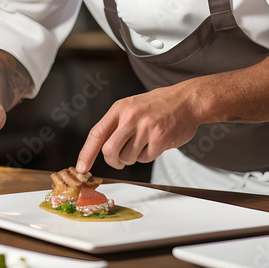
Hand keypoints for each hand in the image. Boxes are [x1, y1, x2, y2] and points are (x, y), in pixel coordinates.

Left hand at [76, 82, 201, 171]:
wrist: (187, 100)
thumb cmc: (158, 105)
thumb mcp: (132, 106)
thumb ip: (117, 124)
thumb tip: (101, 149)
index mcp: (120, 108)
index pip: (96, 133)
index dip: (86, 153)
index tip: (81, 167)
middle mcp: (130, 117)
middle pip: (109, 151)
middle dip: (113, 161)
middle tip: (120, 161)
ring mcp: (145, 127)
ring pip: (128, 158)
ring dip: (133, 157)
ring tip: (144, 143)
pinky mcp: (160, 138)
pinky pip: (145, 158)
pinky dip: (148, 155)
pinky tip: (155, 142)